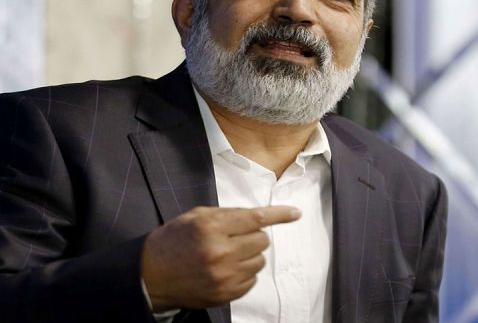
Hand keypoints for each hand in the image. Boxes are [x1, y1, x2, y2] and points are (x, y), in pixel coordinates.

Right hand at [140, 205, 300, 310]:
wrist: (150, 275)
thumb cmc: (174, 240)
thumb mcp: (197, 216)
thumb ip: (229, 215)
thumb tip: (262, 217)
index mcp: (211, 227)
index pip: (256, 218)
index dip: (279, 215)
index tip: (295, 213)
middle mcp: (220, 252)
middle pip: (262, 240)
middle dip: (253, 236)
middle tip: (235, 238)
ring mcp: (223, 276)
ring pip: (259, 261)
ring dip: (249, 255)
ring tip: (228, 255)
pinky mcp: (224, 294)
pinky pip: (252, 280)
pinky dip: (244, 273)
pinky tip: (226, 270)